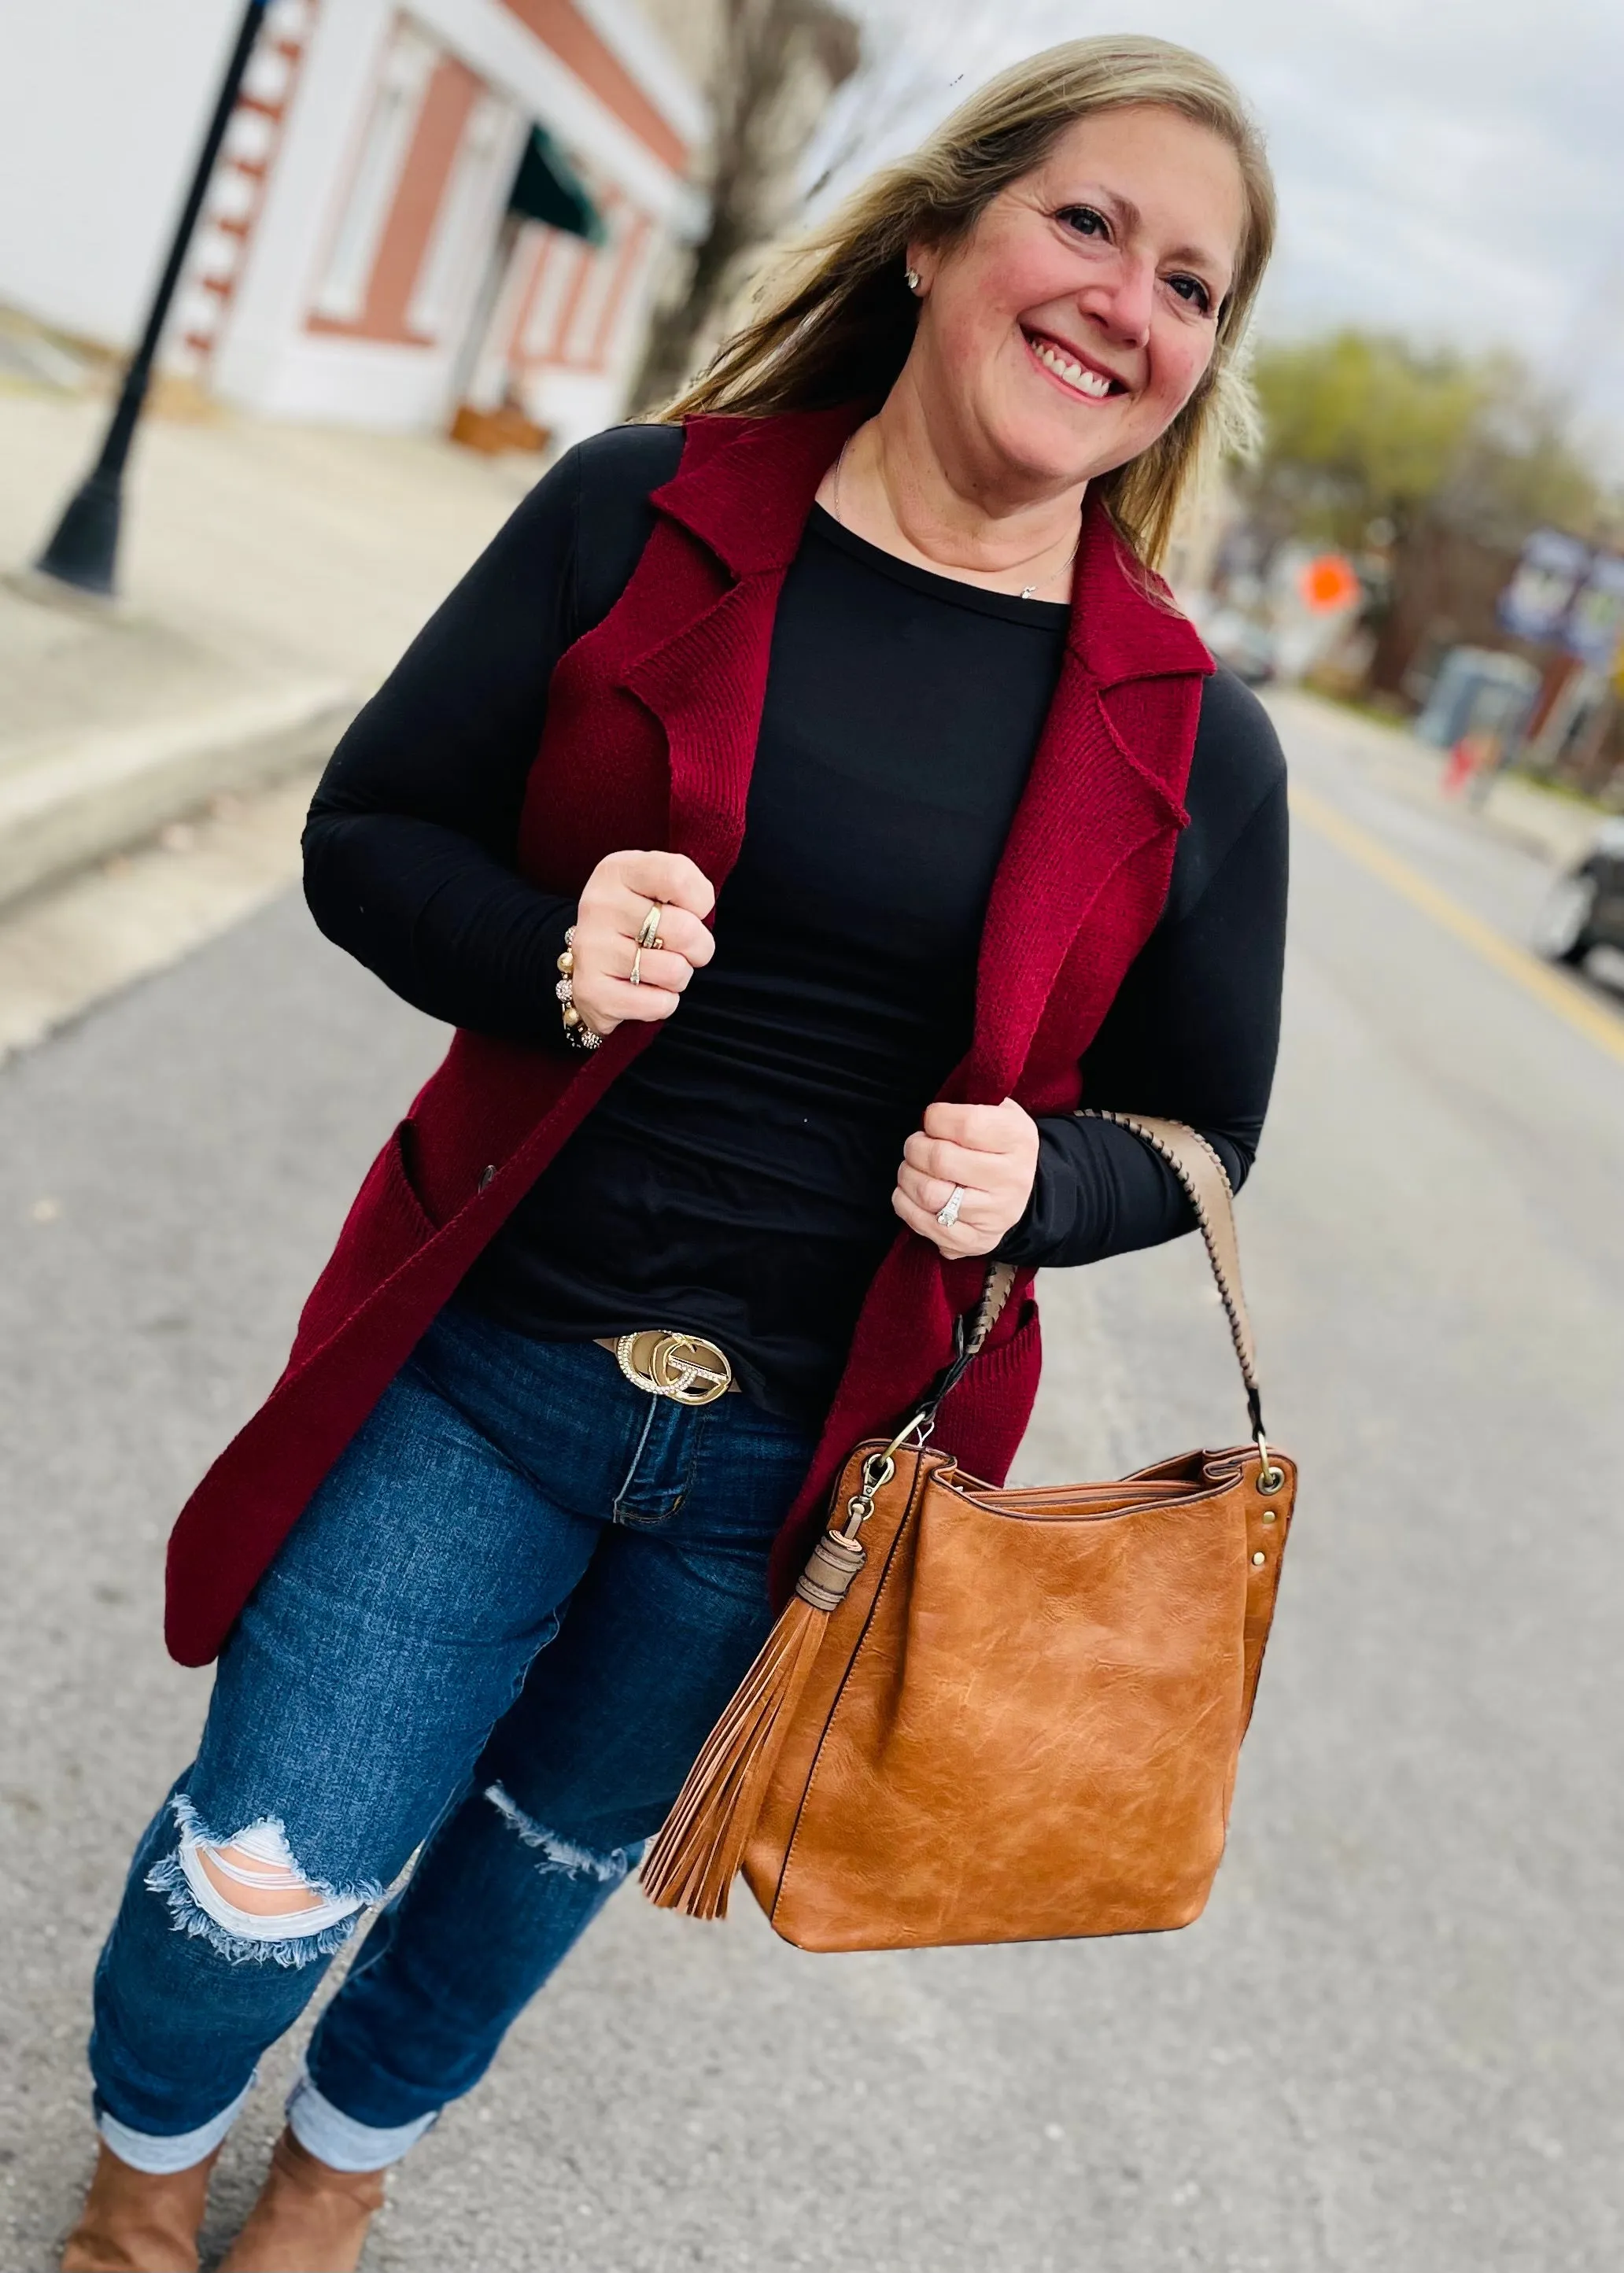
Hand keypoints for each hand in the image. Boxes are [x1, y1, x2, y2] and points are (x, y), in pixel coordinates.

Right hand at [568, 850, 715, 1037]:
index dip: (700, 900)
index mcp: (617, 871)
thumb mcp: (654, 887)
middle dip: (699, 947)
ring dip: (679, 977)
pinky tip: (644, 991)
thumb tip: (702, 911)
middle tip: (683, 949)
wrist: (589, 965)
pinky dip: (663, 1003)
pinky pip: (660, 1004)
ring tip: (659, 969)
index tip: (692, 910)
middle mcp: (599, 905)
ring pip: (675, 971)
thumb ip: (682, 884)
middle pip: (685, 930)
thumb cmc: (637, 922)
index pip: (678, 876)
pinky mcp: (592, 991)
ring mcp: (592, 949)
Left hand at [892, 1099, 1039, 1258]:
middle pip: (940, 1159)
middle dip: (915, 1147)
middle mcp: (1012, 1179)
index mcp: (1019, 1140)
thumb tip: (934, 1111)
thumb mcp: (1000, 1112)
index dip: (936, 1118)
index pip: (967, 1125)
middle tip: (916, 1144)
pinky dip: (906, 1205)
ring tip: (911, 1167)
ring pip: (929, 1194)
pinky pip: (926, 1225)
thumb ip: (972, 1102)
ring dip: (907, 1176)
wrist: (1022, 1191)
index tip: (932, 1119)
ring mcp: (995, 1214)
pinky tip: (910, 1193)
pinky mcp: (976, 1241)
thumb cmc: (999, 1145)